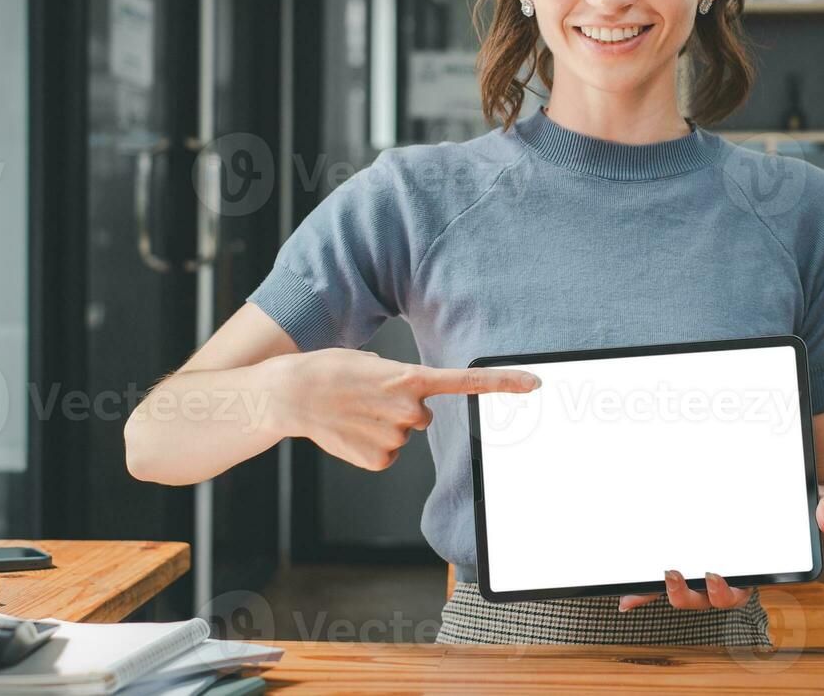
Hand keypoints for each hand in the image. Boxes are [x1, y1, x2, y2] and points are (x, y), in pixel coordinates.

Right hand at [274, 348, 540, 471]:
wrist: (291, 394)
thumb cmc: (329, 370)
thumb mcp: (372, 362)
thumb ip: (400, 380)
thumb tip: (411, 398)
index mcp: (411, 379)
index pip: (468, 382)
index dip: (503, 383)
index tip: (533, 383)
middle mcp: (410, 410)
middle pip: (421, 415)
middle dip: (401, 407)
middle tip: (369, 398)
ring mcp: (395, 438)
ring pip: (401, 434)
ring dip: (381, 424)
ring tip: (353, 411)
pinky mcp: (380, 460)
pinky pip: (387, 454)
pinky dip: (370, 445)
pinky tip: (350, 432)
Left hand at [616, 486, 823, 611]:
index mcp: (769, 571)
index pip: (743, 588)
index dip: (725, 590)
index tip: (712, 577)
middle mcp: (742, 572)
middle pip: (709, 595)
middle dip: (688, 593)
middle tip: (672, 573)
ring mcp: (723, 563)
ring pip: (690, 586)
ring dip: (665, 588)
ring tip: (648, 575)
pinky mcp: (711, 547)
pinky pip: (682, 565)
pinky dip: (653, 582)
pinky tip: (631, 591)